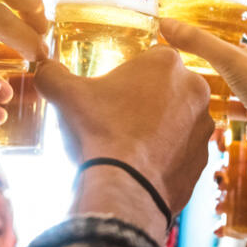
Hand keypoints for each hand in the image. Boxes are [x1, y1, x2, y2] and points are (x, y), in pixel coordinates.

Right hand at [35, 46, 212, 215]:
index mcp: (166, 63)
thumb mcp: (67, 95)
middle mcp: (194, 89)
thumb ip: (53, 74)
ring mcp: (203, 125)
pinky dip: (167, 154)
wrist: (125, 188)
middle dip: (148, 99)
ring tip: (130, 143)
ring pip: (178, 118)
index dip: (129, 74)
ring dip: (160, 126)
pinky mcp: (204, 156)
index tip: (114, 91)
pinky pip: (183, 149)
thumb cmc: (99, 132)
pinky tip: (143, 164)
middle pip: (167, 87)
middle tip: (120, 118)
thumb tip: (42, 69)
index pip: (150, 58)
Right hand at [160, 15, 246, 155]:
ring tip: (184, 66)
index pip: (243, 18)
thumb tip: (166, 24)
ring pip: (231, 74)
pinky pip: (231, 98)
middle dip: (210, 47)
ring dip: (211, 73)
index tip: (194, 14)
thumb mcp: (230, 59)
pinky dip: (215, 98)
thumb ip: (198, 42)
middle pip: (234, 47)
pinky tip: (196, 96)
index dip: (219, 15)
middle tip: (183, 41)